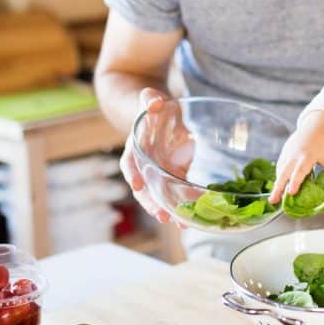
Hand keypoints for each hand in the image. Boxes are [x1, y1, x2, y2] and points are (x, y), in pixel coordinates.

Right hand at [120, 88, 192, 223]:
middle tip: (162, 216)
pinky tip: (193, 218)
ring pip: (159, 195)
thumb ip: (150, 99)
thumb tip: (154, 101)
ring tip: (180, 225)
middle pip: (144, 187)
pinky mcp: (173, 174)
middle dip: (151, 202)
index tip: (137, 185)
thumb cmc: (152, 105)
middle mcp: (144, 164)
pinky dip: (183, 204)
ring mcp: (158, 172)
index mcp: (135, 147)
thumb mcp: (151, 99)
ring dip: (168, 210)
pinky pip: (176, 192)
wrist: (157, 112)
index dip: (133, 174)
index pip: (129, 162)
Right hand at [269, 111, 323, 203]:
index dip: (295, 181)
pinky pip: (280, 166)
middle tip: (273, 201)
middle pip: (284, 173)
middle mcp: (295, 155)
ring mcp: (288, 153)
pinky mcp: (284, 152)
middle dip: (278, 187)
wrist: (316, 126)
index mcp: (308, 156)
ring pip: (280, 171)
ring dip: (276, 185)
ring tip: (274, 199)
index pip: (300, 170)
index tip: (291, 192)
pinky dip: (278, 177)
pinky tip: (278, 187)